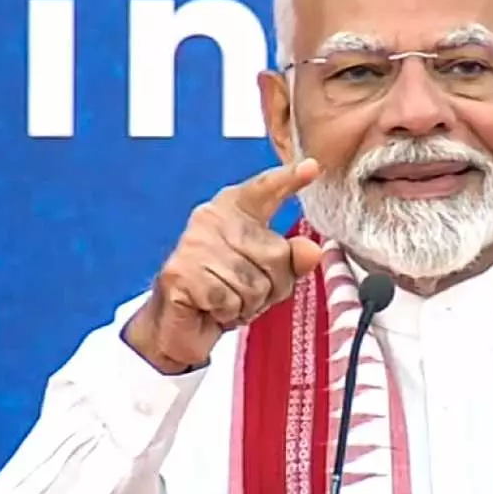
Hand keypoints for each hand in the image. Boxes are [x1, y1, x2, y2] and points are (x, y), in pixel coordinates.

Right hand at [125, 159, 323, 372]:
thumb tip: (312, 250)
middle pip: (275, 254)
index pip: (264, 190)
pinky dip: (228, 313)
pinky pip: (229, 299)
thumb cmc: (226, 295)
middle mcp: (211, 219)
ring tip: (226, 301)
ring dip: (247, 304)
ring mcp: (193, 243)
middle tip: (244, 294)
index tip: (312, 167)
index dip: (288, 179)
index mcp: (234, 211)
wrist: (179, 326)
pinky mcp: (180, 271)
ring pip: (254, 282)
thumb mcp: (269, 278)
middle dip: (271, 286)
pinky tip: (210, 308)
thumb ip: (292, 261)